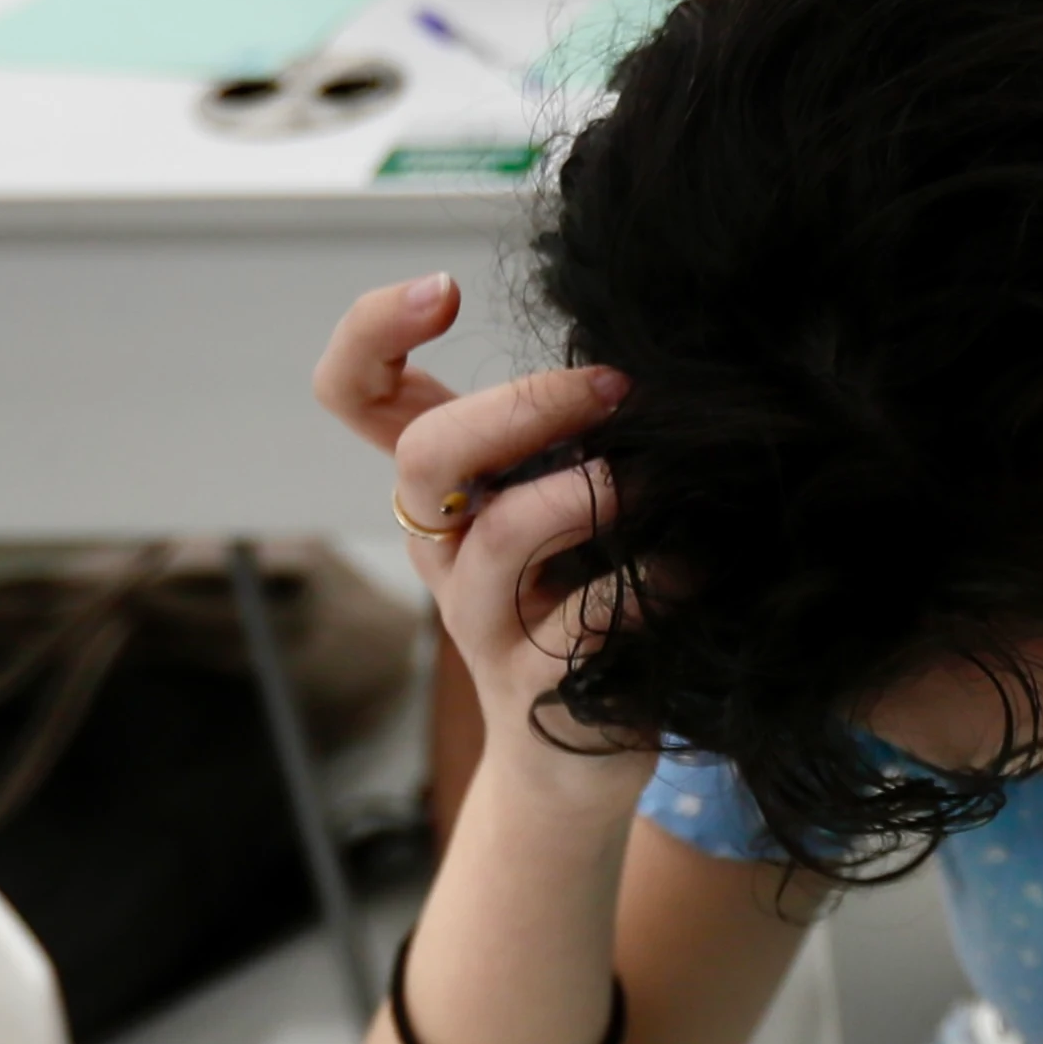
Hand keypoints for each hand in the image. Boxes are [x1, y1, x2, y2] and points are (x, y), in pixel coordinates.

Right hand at [314, 275, 641, 781]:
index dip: (373, 331)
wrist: (571, 754)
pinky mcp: (539, 687)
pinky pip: (580, 629)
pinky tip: (687, 568)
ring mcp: (483, 621)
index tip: (445, 289)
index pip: (355, 393)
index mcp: (440, 492)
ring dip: (583, 494)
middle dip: (520, 407)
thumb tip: (630, 345)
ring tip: (649, 482)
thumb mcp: (560, 502)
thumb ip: (567, 431)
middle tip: (612, 388)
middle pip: (426, 455)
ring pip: (499, 538)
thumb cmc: (576, 601)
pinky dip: (643, 587)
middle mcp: (444, 550)